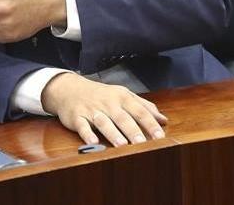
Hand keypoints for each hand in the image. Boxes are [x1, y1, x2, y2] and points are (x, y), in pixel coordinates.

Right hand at [41, 73, 167, 146]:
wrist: (70, 88)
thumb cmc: (101, 95)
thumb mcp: (124, 95)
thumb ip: (144, 107)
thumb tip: (163, 119)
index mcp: (122, 97)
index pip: (139, 111)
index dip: (150, 123)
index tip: (160, 136)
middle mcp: (108, 103)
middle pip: (123, 118)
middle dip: (133, 131)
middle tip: (142, 143)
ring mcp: (92, 110)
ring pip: (104, 122)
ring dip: (112, 133)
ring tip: (121, 144)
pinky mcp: (77, 117)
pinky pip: (82, 126)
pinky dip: (87, 134)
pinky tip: (93, 143)